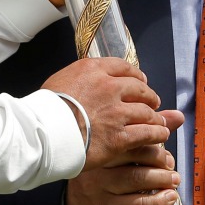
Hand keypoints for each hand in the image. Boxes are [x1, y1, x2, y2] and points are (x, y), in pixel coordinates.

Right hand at [41, 57, 177, 171]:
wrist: (44, 132)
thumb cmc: (45, 109)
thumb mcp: (60, 81)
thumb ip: (80, 79)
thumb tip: (86, 83)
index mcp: (93, 70)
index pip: (123, 67)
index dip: (136, 75)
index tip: (140, 80)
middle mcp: (109, 87)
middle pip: (139, 88)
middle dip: (148, 95)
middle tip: (152, 102)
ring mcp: (116, 112)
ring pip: (146, 111)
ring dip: (156, 116)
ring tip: (159, 121)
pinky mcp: (120, 136)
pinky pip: (146, 133)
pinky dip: (157, 133)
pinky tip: (161, 134)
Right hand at [64, 109, 184, 204]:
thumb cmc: (104, 173)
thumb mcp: (119, 151)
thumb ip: (148, 132)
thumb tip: (178, 116)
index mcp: (102, 143)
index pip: (130, 133)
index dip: (153, 137)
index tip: (164, 144)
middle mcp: (99, 162)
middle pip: (134, 154)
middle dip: (159, 158)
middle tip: (171, 164)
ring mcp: (101, 186)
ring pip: (136, 178)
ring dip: (162, 179)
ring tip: (174, 179)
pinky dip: (158, 201)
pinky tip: (169, 197)